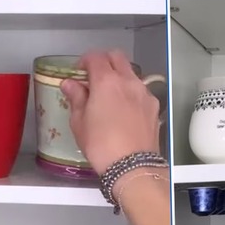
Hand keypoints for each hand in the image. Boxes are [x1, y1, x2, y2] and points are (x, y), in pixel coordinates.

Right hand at [60, 50, 160, 175]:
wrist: (132, 166)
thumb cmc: (101, 145)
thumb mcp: (79, 122)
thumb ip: (76, 98)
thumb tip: (70, 84)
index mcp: (106, 81)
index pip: (95, 57)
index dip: (84, 61)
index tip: (79, 72)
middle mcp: (128, 81)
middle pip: (117, 57)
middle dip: (104, 61)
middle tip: (94, 76)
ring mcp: (144, 93)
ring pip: (131, 73)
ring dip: (119, 76)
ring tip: (109, 95)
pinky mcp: (154, 106)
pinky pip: (141, 90)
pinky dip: (131, 92)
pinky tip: (124, 109)